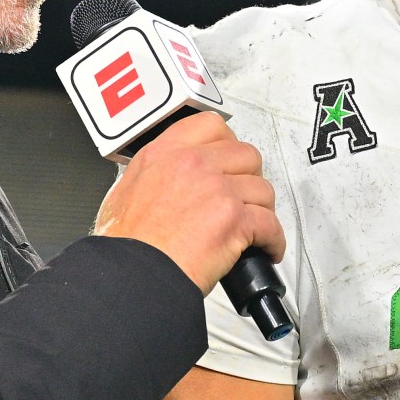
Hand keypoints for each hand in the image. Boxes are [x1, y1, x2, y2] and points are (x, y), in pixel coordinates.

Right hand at [94, 113, 284, 294]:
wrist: (132, 274)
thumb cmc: (126, 245)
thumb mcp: (125, 191)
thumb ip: (154, 176)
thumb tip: (166, 183)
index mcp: (165, 153)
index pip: (211, 126)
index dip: (228, 144)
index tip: (230, 161)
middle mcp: (193, 164)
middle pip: (245, 155)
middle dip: (250, 177)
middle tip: (245, 196)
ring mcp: (217, 189)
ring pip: (262, 189)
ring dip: (263, 210)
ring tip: (256, 228)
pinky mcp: (234, 219)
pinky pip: (271, 224)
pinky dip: (274, 240)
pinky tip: (267, 249)